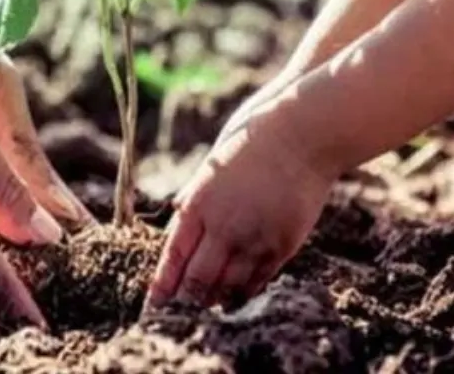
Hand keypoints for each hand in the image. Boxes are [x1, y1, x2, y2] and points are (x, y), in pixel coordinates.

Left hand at [146, 100, 337, 309]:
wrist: (300, 135)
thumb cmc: (250, 143)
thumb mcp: (211, 168)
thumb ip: (194, 199)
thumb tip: (176, 223)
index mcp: (198, 205)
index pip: (173, 258)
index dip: (162, 287)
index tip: (153, 307)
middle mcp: (223, 227)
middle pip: (198, 281)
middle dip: (186, 302)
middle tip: (179, 317)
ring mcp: (254, 238)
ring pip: (228, 286)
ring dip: (215, 300)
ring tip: (206, 310)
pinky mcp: (282, 244)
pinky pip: (258, 280)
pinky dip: (244, 291)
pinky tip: (237, 297)